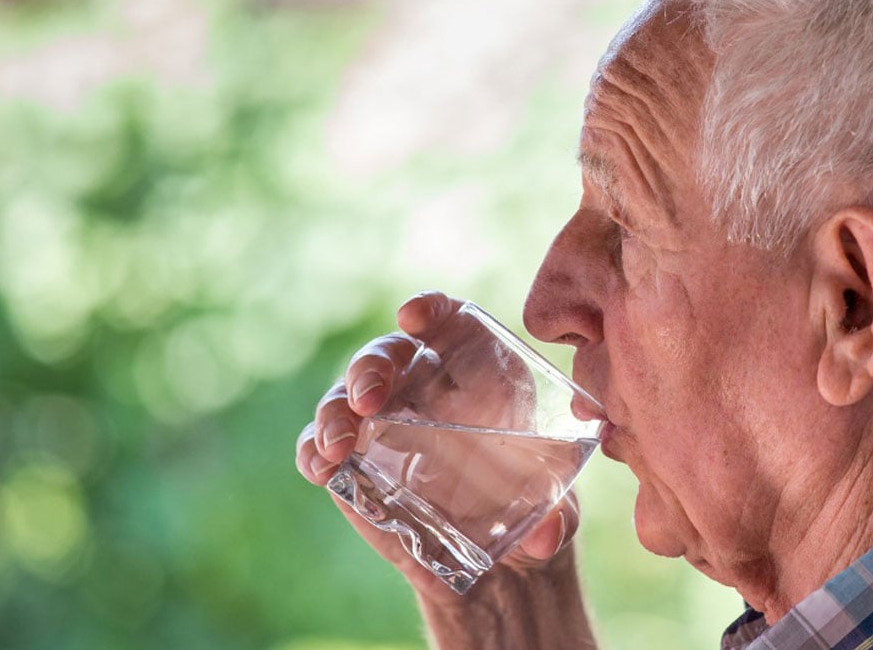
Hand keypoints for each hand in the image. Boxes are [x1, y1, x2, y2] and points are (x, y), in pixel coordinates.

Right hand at [294, 290, 582, 603]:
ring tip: (337, 444)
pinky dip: (313, 451)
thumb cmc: (534, 513)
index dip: (430, 308)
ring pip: (345, 396)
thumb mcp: (558, 515)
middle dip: (371, 367)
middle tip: (368, 399)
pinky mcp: (354, 465)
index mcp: (479, 373)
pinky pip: (321, 445)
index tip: (414, 317)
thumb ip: (557, 521)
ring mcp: (383, 425)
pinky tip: (320, 466)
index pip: (449, 320)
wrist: (498, 564)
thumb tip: (546, 536)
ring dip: (335, 412)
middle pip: (388, 354)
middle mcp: (425, 388)